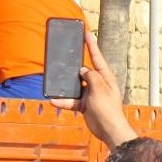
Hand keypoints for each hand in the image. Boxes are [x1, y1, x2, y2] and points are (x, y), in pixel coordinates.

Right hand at [50, 31, 137, 149]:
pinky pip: (71, 100)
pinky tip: (53, 101)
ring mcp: (90, 94)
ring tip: (54, 82)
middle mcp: (98, 83)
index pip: (97, 56)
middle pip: (83, 71)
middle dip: (73, 66)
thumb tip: (82, 70)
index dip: (91, 44)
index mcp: (105, 77)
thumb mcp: (99, 88)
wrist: (108, 129)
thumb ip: (91, 76)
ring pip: (74, 86)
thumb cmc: (107, 108)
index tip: (86, 32)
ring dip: (65, 86)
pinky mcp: (84, 104)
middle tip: (65, 56)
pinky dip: (63, 101)